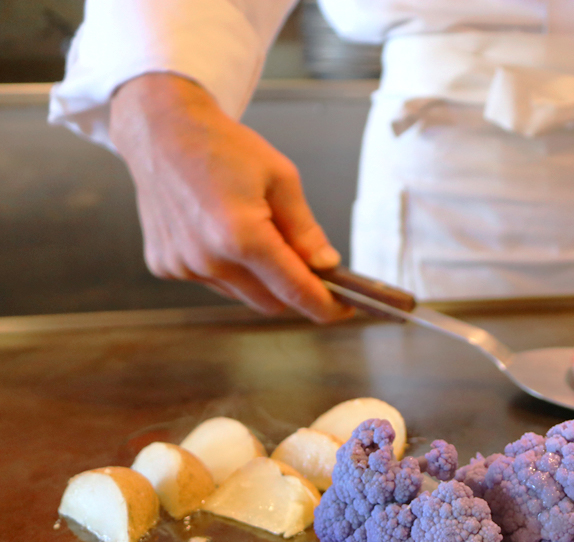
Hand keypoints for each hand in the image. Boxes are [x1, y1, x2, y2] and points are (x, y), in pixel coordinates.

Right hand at [109, 73, 353, 322]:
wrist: (161, 130)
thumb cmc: (220, 146)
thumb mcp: (280, 179)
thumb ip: (305, 230)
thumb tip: (326, 265)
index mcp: (241, 236)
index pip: (295, 290)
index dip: (324, 305)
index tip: (342, 309)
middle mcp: (208, 259)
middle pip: (271, 302)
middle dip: (292, 287)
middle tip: (302, 258)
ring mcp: (183, 266)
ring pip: (242, 295)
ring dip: (258, 277)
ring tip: (252, 230)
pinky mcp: (165, 266)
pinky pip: (213, 283)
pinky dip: (227, 268)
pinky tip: (220, 232)